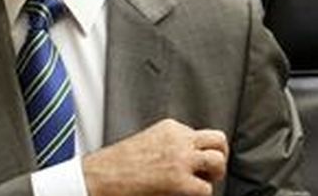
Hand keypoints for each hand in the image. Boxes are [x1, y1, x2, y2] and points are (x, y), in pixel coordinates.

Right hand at [83, 118, 228, 195]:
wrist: (98, 177)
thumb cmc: (117, 165)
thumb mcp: (148, 142)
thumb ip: (169, 144)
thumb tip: (188, 158)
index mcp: (171, 128)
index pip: (200, 135)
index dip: (201, 151)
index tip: (194, 163)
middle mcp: (179, 139)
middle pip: (219, 141)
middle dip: (218, 157)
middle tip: (209, 173)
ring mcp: (181, 159)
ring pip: (218, 162)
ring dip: (214, 175)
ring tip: (202, 184)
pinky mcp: (179, 181)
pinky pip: (205, 188)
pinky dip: (200, 194)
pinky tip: (185, 195)